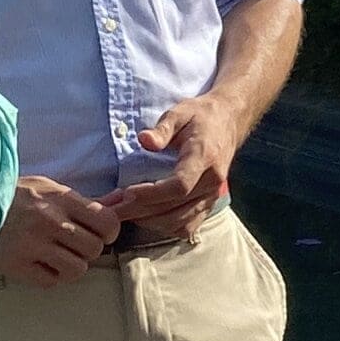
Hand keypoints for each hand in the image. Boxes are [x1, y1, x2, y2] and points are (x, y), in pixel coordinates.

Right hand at [0, 176, 117, 285]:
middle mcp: (51, 222)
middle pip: (94, 249)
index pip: (107, 223)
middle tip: (74, 244)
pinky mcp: (19, 266)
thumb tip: (122, 200)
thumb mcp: (52, 188)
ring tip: (58, 255)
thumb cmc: (18, 196)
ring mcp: (34, 246)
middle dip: (88, 249)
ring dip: (71, 265)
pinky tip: (41, 263)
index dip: (108, 232)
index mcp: (62, 200)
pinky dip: (50, 275)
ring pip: (77, 269)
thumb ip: (87, 200)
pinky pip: (51, 281)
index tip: (98, 233)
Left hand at [123, 91, 244, 242]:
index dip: (151, 194)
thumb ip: (162, 128)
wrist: (228, 122)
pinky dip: (165, 227)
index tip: (126, 193)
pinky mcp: (210, 204)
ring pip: (180, 222)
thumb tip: (144, 140)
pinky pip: (188, 227)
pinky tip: (147, 218)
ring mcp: (212, 195)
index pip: (180, 184)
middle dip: (139, 211)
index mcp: (204, 156)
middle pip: (175, 207)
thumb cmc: (200, 116)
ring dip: (149, 221)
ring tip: (123, 213)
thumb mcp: (179, 113)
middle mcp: (212, 180)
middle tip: (111, 209)